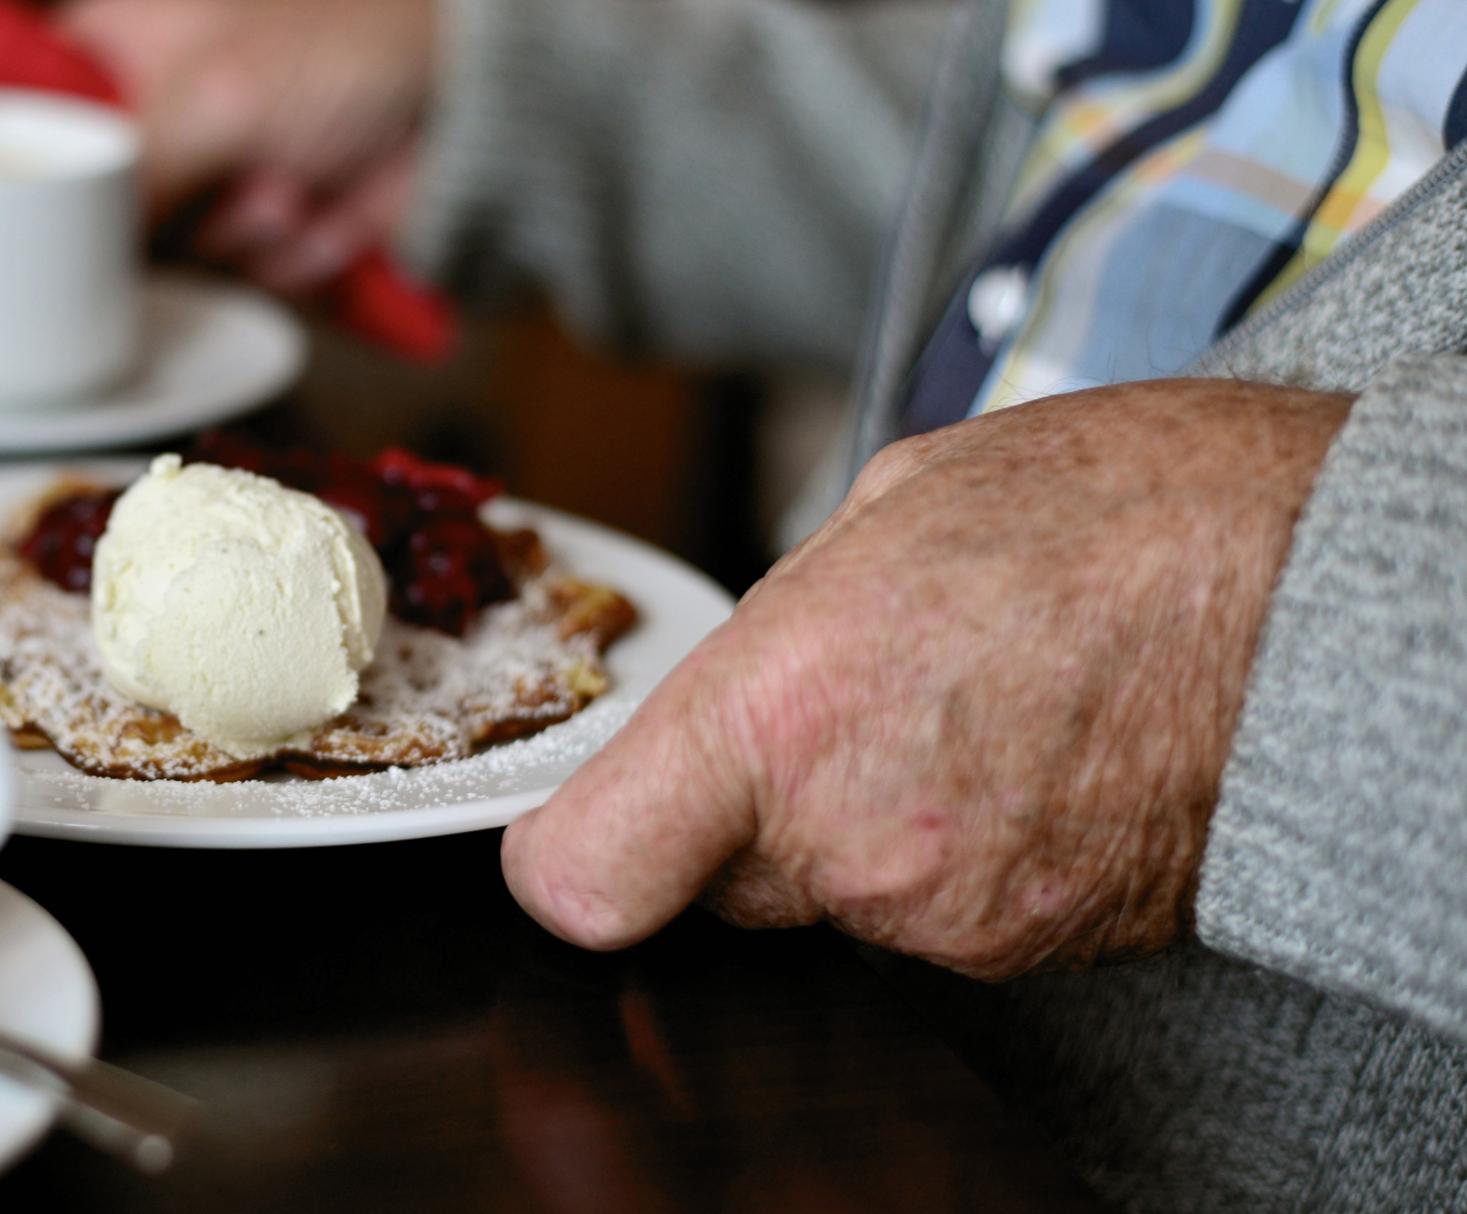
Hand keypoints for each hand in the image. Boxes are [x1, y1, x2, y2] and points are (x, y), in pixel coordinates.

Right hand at [58, 0, 433, 293]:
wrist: (466, 102)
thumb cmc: (344, 46)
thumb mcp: (212, 98)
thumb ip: (123, 172)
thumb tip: (61, 245)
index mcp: (120, 42)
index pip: (30, 107)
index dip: (37, 162)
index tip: (46, 204)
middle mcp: (155, 112)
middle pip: (97, 207)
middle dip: (173, 211)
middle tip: (224, 179)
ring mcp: (209, 175)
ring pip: (172, 253)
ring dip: (242, 232)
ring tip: (293, 185)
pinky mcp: (263, 230)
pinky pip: (241, 276)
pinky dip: (290, 254)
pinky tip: (326, 209)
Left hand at [502, 380, 1354, 977]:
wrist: (1325, 596)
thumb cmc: (1126, 513)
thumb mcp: (895, 507)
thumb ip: (781, 622)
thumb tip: (740, 674)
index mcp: (782, 714)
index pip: (585, 876)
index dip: (568, 855)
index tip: (580, 826)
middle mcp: (852, 842)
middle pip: (714, 879)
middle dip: (747, 806)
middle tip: (848, 703)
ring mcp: (949, 916)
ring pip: (834, 892)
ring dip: (867, 820)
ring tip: (973, 703)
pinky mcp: (1032, 955)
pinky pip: (936, 912)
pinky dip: (959, 848)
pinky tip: (1029, 751)